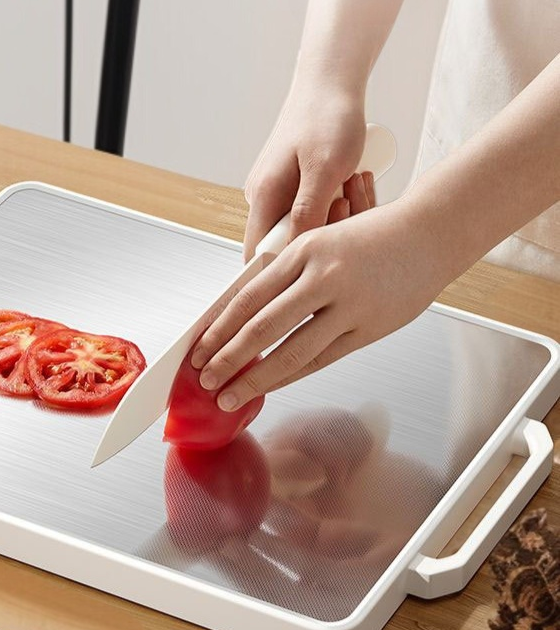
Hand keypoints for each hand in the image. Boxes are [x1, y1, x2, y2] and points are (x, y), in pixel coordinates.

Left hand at [191, 199, 447, 410]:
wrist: (430, 234)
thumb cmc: (372, 236)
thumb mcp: (320, 240)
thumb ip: (286, 273)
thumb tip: (242, 310)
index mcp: (302, 251)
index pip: (247, 296)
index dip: (218, 328)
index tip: (199, 349)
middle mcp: (322, 276)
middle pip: (261, 326)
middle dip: (227, 358)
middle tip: (205, 379)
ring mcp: (348, 305)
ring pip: (290, 351)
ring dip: (255, 378)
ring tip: (231, 395)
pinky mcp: (369, 328)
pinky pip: (321, 359)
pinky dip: (291, 376)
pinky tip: (271, 386)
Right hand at [243, 91, 369, 260]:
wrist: (329, 83)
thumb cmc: (328, 117)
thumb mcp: (325, 168)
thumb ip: (308, 212)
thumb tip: (296, 252)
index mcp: (263, 196)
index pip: (258, 255)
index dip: (282, 267)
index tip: (314, 260)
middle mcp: (262, 197)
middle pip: (283, 243)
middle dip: (318, 236)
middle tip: (345, 205)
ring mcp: (275, 190)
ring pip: (299, 226)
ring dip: (328, 218)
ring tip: (348, 186)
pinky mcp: (290, 184)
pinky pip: (308, 209)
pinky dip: (330, 204)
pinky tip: (345, 184)